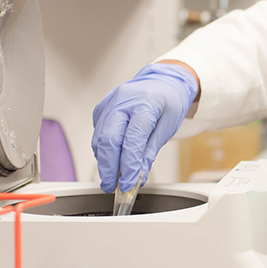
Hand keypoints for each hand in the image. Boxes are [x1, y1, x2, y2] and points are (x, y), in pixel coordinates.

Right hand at [91, 63, 198, 192]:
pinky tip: (110, 160)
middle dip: (109, 168)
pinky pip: (98, 133)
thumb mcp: (168, 126)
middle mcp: (123, 101)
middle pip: (108, 139)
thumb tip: (137, 176)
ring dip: (103, 162)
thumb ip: (150, 151)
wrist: (162, 81)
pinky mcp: (101, 108)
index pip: (132, 139)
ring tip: (112, 179)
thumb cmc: (168, 102)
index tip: (128, 184)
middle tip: (112, 186)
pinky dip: (102, 150)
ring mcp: (109, 103)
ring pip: (99, 138)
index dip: (128, 164)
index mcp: (145, 103)